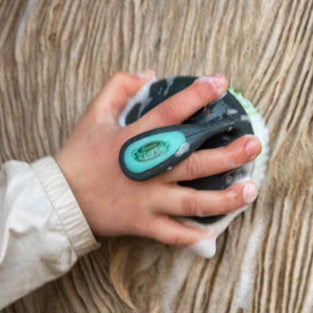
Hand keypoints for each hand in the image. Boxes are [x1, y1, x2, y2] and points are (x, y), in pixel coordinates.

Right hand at [56, 72, 261, 247]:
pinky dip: (194, 236)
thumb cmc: (78, 156)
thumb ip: (118, 88)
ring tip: (251, 189)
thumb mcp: (93, 115)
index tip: (220, 83)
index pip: (170, 112)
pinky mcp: (142, 223)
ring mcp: (146, 200)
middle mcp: (145, 170)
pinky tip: (217, 232)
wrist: (58, 199)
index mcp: (133, 139)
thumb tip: (148, 75)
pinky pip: (173, 234)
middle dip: (228, 154)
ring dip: (224, 197)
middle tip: (254, 144)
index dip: (196, 96)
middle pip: (193, 162)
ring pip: (192, 201)